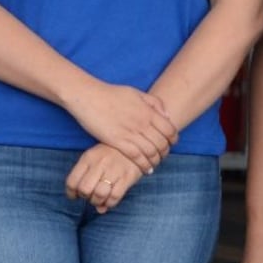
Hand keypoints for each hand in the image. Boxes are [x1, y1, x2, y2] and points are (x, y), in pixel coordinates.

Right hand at [63, 79, 178, 173]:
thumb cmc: (111, 93)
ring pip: (151, 152)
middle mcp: (142, 123)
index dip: (173, 139)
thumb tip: (167, 115)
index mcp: (148, 111)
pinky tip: (146, 169)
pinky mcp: (117, 141)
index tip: (171, 143)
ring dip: (156, 160)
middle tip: (163, 156)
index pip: (169, 129)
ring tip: (155, 163)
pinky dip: (144, 165)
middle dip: (165, 152)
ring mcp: (130, 132)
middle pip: (162, 143)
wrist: (89, 96)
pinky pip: (136, 157)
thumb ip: (154, 103)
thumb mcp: (136, 93)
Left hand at [65, 144, 142, 212]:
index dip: (71, 193)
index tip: (76, 195)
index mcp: (89, 158)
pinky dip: (110, 203)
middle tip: (91, 195)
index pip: (72, 181)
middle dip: (86, 197)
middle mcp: (99, 163)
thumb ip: (89, 179)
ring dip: (98, 201)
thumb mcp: (96, 159)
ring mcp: (114, 170)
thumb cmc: (111, 153)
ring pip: (99, 195)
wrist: (136, 144)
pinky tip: (110, 200)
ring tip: (101, 198)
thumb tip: (95, 207)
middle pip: (84, 190)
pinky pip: (114, 197)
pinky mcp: (127, 177)